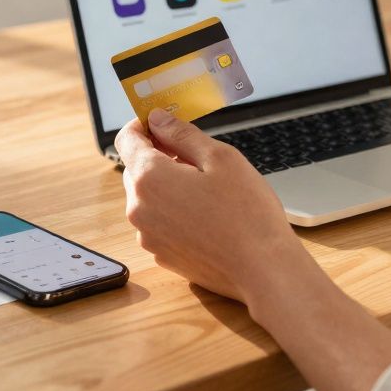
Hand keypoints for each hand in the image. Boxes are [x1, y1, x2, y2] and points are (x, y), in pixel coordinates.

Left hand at [115, 109, 313, 302]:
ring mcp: (148, 236)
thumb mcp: (220, 157)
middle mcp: (139, 209)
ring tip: (208, 190)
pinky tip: (207, 216)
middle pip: (137, 168)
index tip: (164, 123)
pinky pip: (159, 222)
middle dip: (161, 156)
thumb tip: (157, 120)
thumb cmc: (247, 213)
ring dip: (168, 186)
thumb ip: (182, 134)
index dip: (144, 125)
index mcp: (149, 178)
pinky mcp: (162, 255)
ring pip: (149, 197)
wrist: (263, 270)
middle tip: (198, 157)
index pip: (127, 139)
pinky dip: (174, 212)